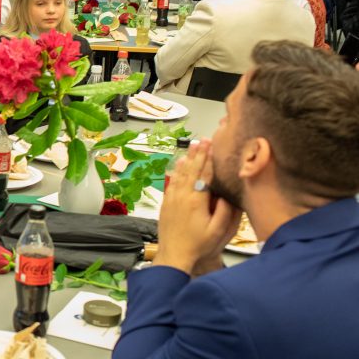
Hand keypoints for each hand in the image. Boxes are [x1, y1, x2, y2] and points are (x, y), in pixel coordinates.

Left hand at [153, 139, 241, 275]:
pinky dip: (177, 171)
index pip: (204, 174)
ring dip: (187, 159)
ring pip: (180, 174)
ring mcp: (172, 199)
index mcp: (196, 201)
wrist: (174, 255)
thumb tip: (229, 193)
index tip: (213, 146)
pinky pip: (172, 182)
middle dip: (198, 154)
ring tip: (192, 147)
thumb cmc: (198, 245)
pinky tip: (179, 165)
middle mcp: (182, 196)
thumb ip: (225, 211)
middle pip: (191, 170)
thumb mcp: (217, 231)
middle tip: (203, 140)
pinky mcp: (166, 203)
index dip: (209, 159)